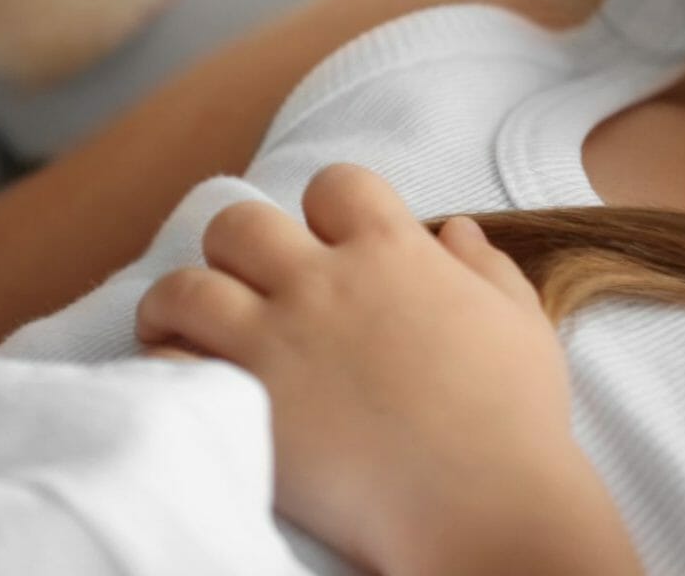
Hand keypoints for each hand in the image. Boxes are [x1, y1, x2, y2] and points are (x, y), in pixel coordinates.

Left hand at [133, 164, 622, 575]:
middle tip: (248, 280)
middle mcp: (324, 282)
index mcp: (393, 251)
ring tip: (182, 323)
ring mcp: (276, 339)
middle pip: (240, 222)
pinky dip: (164, 364)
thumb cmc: (514, 416)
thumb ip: (484, 265)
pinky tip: (178, 377)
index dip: (327, 206)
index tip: (330, 239)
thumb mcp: (520, 321)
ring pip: (185, 285)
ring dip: (179, 299)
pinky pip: (169, 362)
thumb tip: (454, 228)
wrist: (483, 501)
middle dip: (238, 245)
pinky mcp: (242, 401)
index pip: (334, 184)